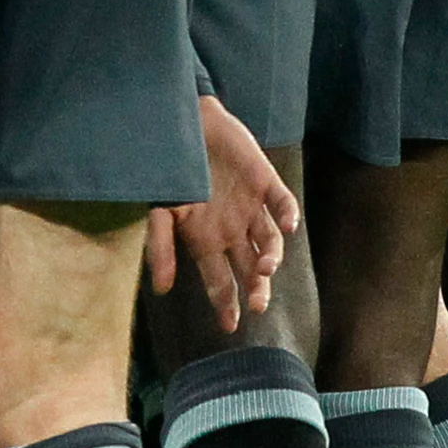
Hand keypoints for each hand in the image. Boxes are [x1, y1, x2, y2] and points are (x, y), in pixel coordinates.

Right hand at [146, 93, 298, 331]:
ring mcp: (251, 207)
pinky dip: (288, 215)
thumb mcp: (158, 210)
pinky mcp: (266, 182)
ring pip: (269, 242)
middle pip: (250, 268)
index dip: (226, 303)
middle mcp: (233, 230)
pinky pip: (282, 203)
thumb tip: (163, 289)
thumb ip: (160, 247)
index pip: (220, 281)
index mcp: (207, 241)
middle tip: (257, 304)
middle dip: (255, 288)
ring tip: (265, 269)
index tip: (231, 325)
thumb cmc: (169, 169)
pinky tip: (289, 227)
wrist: (183, 122)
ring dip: (270, 257)